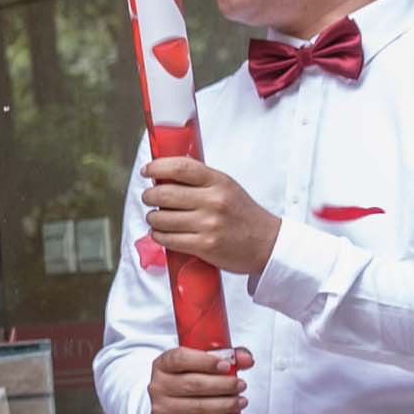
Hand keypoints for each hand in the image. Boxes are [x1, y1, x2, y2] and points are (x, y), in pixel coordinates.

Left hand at [142, 157, 280, 279]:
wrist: (267, 243)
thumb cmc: (242, 215)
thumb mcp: (226, 188)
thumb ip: (199, 180)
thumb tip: (163, 175)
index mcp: (219, 182)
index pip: (180, 167)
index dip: (157, 167)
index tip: (147, 170)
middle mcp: (214, 201)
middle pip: (163, 194)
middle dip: (149, 196)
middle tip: (149, 198)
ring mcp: (209, 224)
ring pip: (160, 218)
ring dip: (152, 219)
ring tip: (157, 218)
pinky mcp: (204, 245)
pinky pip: (167, 239)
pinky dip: (159, 236)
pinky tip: (163, 233)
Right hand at [146, 344, 252, 413]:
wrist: (171, 409)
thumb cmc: (189, 381)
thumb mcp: (203, 364)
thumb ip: (227, 357)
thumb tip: (246, 359)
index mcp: (163, 365)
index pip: (180, 359)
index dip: (204, 361)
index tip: (226, 365)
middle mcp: (158, 386)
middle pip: (192, 384)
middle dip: (223, 385)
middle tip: (241, 385)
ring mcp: (161, 408)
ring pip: (197, 407)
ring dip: (225, 404)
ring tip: (241, 401)